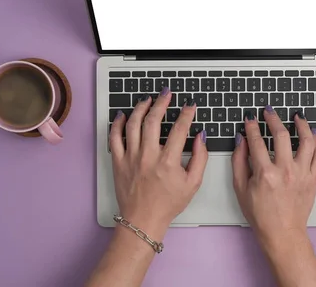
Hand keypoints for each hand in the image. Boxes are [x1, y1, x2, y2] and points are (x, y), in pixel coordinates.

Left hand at [109, 89, 207, 238]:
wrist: (143, 220)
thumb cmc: (168, 204)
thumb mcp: (193, 184)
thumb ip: (200, 158)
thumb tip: (201, 137)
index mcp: (168, 162)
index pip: (179, 129)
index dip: (186, 114)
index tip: (190, 106)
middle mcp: (148, 156)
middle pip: (153, 120)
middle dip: (161, 103)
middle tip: (167, 94)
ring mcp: (130, 158)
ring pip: (132, 124)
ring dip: (141, 108)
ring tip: (147, 100)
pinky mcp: (118, 162)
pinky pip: (114, 137)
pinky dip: (117, 124)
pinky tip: (123, 115)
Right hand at [231, 107, 315, 247]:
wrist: (282, 233)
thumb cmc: (261, 214)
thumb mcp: (240, 189)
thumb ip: (239, 162)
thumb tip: (240, 141)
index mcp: (265, 173)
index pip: (257, 141)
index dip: (252, 127)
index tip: (250, 119)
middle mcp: (286, 170)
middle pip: (281, 135)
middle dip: (273, 118)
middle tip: (269, 112)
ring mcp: (302, 173)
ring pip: (306, 141)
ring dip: (302, 125)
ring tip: (298, 117)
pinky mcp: (313, 178)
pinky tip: (312, 134)